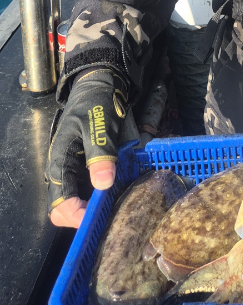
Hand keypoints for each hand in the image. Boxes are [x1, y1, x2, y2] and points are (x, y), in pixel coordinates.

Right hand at [46, 68, 126, 227]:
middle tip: (110, 215)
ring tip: (118, 208)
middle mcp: (64, 171)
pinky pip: (90, 192)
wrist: (99, 86)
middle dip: (84, 217)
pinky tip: (120, 195)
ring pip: (78, 203)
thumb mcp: (98, 125)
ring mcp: (76, 171)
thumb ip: (100, 154)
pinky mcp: (88, 168)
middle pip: (65, 210)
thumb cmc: (95, 103)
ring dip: (94, 209)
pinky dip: (102, 198)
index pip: (60, 202)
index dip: (77, 215)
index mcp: (60, 162)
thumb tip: (103, 184)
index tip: (98, 218)